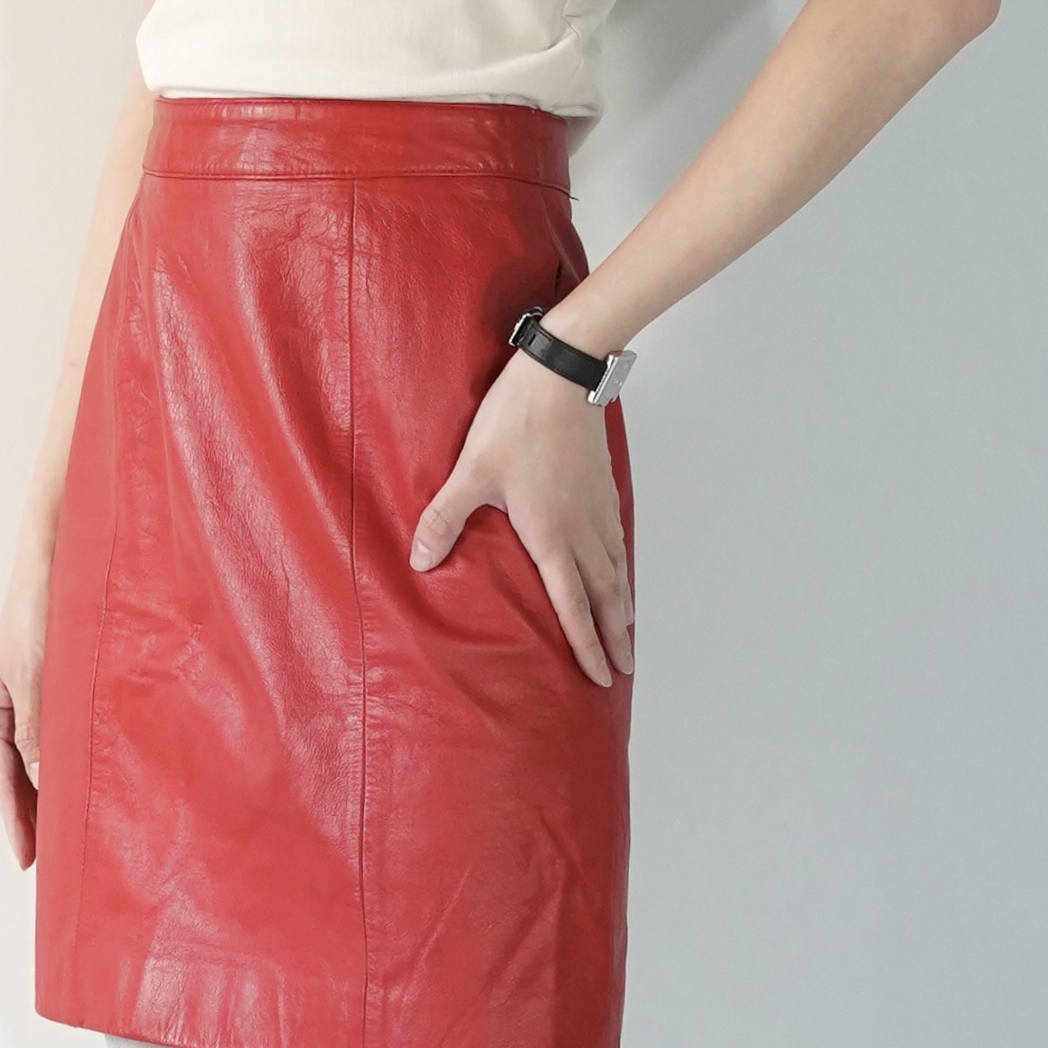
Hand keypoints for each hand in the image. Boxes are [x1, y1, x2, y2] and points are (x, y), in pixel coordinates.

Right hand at [0, 542, 49, 868]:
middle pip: (19, 780)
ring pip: (42, 763)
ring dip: (56, 795)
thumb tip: (41, 785)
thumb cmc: (41, 609)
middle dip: (36, 819)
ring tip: (76, 835)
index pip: (2, 782)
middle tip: (58, 862)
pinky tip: (92, 785)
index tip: (30, 864)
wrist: (61, 556)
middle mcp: (8, 711)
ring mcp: (33, 701)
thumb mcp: (37, 678)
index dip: (18, 824)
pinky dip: (72, 766)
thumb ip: (38, 732)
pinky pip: (62, 739)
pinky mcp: (59, 690)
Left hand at [409, 350, 632, 687]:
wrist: (563, 370)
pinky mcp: (604, 486)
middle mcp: (583, 530)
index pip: (573, 606)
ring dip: (622, 605)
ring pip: (617, 570)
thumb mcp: (472, 470)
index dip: (587, 646)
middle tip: (624, 669)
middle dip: (614, 638)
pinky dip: (623, 566)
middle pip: (605, 597)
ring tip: (627, 630)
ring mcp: (598, 508)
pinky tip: (620, 571)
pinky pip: (618, 540)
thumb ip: (445, 518)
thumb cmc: (517, 418)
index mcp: (553, 536)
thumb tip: (420, 561)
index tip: (600, 676)